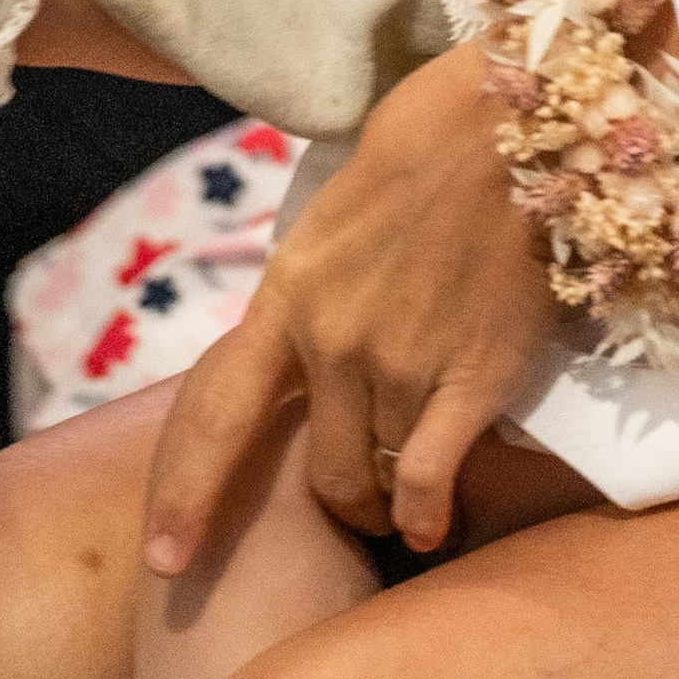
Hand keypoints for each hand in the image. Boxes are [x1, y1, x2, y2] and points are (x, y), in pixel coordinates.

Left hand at [142, 45, 558, 568]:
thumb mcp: (336, 215)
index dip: (188, 495)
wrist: (512, 118)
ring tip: (407, 500)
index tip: (166, 560)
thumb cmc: (430, 140)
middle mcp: (332, 340)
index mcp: (290, 293)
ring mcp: (401, 363)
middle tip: (359, 506)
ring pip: (378, 473)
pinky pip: (428, 479)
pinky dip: (427, 513)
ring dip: (389, 496)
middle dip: (340, 500)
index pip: (219, 413)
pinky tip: (435, 523)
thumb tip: (309, 333)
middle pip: (319, 470)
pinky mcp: (471, 377)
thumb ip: (317, 287)